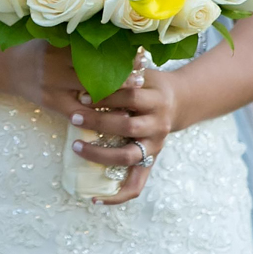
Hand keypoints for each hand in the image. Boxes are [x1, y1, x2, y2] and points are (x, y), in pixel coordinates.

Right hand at [8, 41, 175, 144]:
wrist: (1, 66)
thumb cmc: (30, 47)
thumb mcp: (49, 35)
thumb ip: (74, 35)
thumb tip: (110, 30)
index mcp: (56, 47)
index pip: (92, 51)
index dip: (116, 54)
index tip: (137, 54)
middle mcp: (54, 67)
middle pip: (93, 73)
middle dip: (119, 76)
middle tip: (141, 77)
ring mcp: (52, 87)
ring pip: (87, 94)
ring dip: (113, 96)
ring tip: (133, 96)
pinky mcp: (50, 103)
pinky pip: (78, 113)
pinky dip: (97, 115)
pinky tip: (114, 115)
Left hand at [53, 48, 179, 205]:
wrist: (179, 101)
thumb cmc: (150, 83)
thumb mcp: (142, 71)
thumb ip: (123, 69)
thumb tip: (92, 54)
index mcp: (157, 99)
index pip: (129, 96)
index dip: (105, 94)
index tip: (81, 92)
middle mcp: (158, 124)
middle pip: (126, 126)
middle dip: (97, 121)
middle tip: (73, 116)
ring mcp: (155, 146)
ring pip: (127, 156)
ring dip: (99, 154)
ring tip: (75, 146)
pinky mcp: (150, 162)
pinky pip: (136, 185)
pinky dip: (116, 196)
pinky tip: (94, 198)